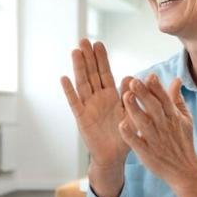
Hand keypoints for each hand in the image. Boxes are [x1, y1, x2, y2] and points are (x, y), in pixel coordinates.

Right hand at [60, 40, 128, 168]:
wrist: (114, 157)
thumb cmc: (124, 136)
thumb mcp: (132, 115)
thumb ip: (131, 97)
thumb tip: (131, 77)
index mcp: (111, 96)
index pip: (105, 73)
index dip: (101, 59)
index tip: (98, 43)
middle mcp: (98, 98)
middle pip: (92, 74)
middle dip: (88, 57)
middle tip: (83, 39)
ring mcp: (88, 107)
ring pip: (82, 83)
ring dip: (78, 68)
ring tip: (75, 51)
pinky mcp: (81, 118)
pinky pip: (75, 102)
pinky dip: (69, 91)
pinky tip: (64, 78)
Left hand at [118, 75, 196, 196]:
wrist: (184, 170)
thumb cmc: (183, 142)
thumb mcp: (185, 119)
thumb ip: (177, 99)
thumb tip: (176, 79)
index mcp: (173, 117)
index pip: (165, 100)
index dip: (158, 88)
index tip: (149, 76)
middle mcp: (164, 127)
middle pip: (154, 108)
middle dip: (144, 94)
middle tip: (133, 81)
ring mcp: (155, 140)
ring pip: (144, 123)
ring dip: (135, 110)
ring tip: (126, 97)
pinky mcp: (147, 153)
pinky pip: (137, 143)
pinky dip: (130, 135)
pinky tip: (121, 125)